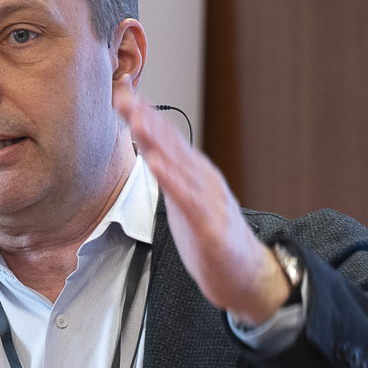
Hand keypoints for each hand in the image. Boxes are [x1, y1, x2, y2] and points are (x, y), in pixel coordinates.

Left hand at [115, 83, 289, 325]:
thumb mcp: (184, 200)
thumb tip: (150, 149)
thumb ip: (169, 174)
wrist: (245, 274)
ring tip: (136, 118)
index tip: (123, 93)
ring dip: (156, 140)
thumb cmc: (211, 238)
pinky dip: (171, 178)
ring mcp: (208, 199)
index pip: (167, 139)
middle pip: (170, 144)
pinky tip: (155, 163)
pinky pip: (187, 198)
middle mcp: (202, 179)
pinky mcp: (210, 224)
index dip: (145, 115)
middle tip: (123, 94)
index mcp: (195, 173)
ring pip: (177, 164)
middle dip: (146, 118)